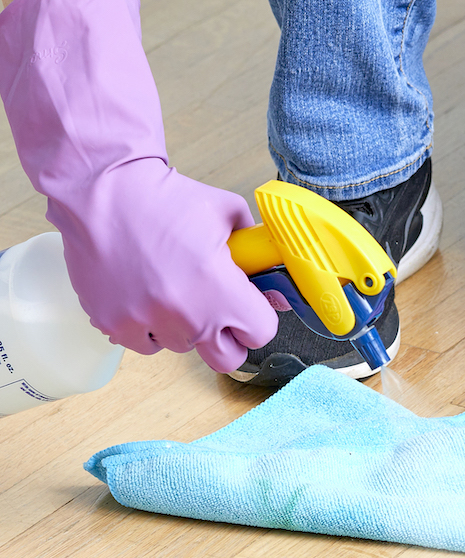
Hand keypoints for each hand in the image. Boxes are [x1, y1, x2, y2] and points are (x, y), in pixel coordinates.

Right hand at [51, 161, 277, 371]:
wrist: (99, 191)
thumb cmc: (163, 198)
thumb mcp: (226, 210)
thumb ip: (252, 243)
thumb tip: (264, 261)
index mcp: (221, 290)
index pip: (260, 333)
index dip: (258, 319)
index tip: (249, 307)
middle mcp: (188, 316)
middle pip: (227, 358)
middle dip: (229, 338)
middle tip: (219, 312)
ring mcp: (149, 324)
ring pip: (183, 347)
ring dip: (184, 327)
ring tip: (172, 289)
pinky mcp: (114, 325)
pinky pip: (145, 343)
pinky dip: (149, 326)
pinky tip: (145, 295)